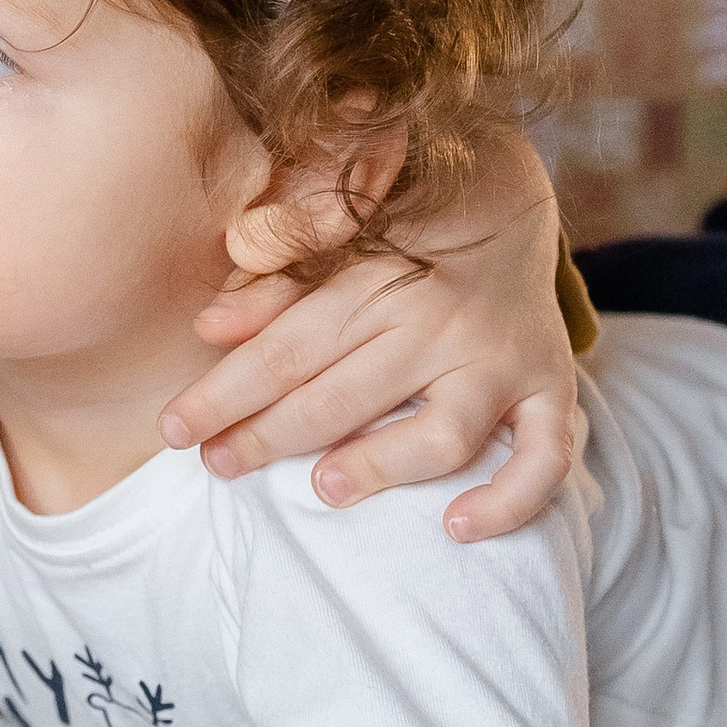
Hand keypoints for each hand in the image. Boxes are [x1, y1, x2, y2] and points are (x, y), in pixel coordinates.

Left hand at [161, 134, 578, 541]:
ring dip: (379, 466)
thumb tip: (208, 326)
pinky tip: (456, 526)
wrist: (516, 199)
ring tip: (325, 488)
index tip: (174, 427)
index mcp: (380, 278)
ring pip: (439, 432)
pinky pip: (545, 458)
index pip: (287, 348)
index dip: (225, 392)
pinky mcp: (551, 389)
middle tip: (219, 463)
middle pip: (343, 394)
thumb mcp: (340, 240)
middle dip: (270, 436)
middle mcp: (441, 320)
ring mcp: (502, 360)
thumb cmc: (408, 230)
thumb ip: (277, 287)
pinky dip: (508, 500)